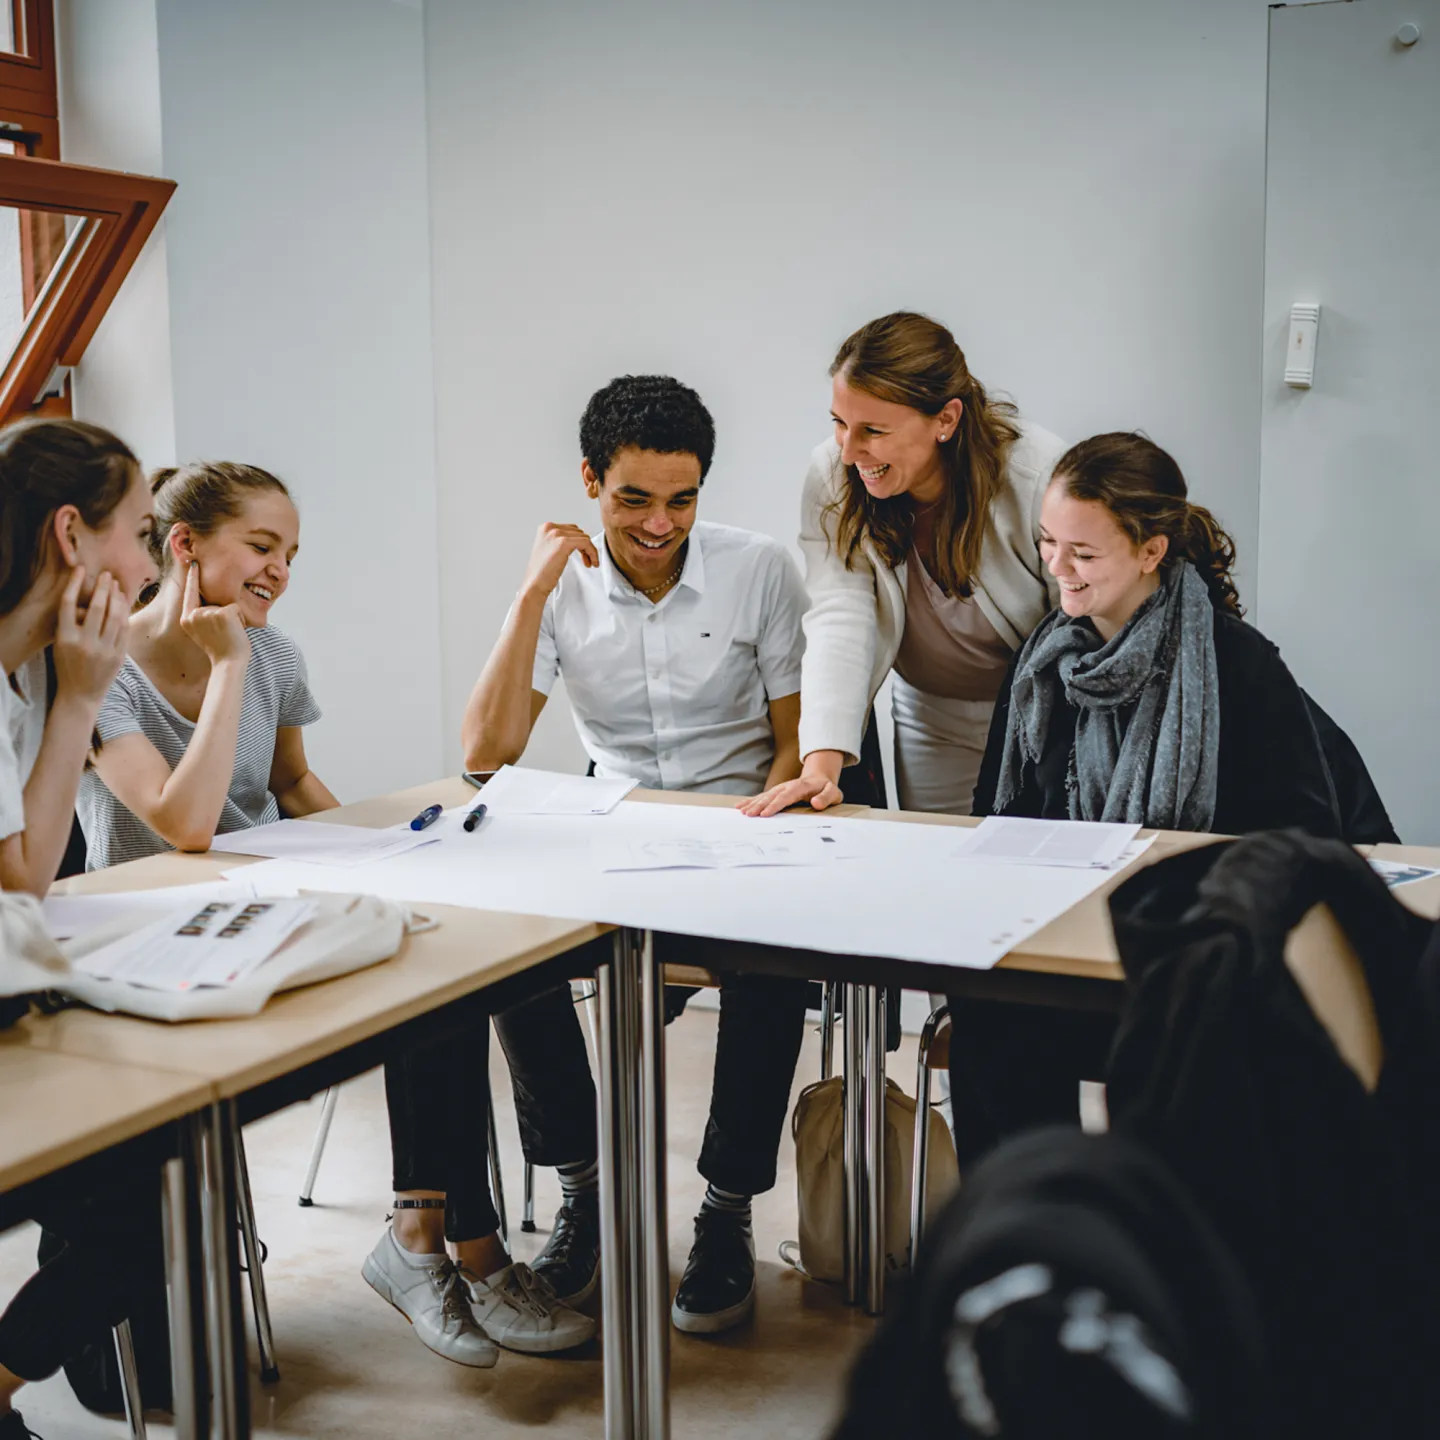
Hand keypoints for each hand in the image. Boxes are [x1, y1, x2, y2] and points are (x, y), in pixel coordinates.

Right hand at [51, 566, 128, 706]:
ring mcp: (103, 650)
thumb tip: (88, 596)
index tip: (81, 569)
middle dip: (103, 588)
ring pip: (115, 616)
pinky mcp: (118, 656)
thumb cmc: (68, 665)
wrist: (80, 694)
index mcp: (65, 638)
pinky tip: (124, 603)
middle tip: (107, 575)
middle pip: (96, 607)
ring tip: (117, 586)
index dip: (75, 584)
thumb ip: (71, 623)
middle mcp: (84, 643)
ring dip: (117, 598)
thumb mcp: (61, 644)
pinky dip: (125, 613)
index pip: (68, 604)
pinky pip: (124, 629)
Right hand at [179, 562, 249, 665]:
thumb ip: (203, 615)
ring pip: (226, 604)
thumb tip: (211, 600)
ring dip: (233, 618)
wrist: (228, 663)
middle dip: (224, 614)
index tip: (194, 563)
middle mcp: (194, 614)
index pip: (190, 593)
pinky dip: (240, 618)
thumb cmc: (221, 649)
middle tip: (223, 633)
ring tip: (228, 633)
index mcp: (186, 619)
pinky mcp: (223, 613)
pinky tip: (235, 631)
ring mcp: (207, 613)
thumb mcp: (205, 631)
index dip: (193, 578)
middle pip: (214, 601)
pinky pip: (236, 607)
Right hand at [521, 522, 599, 598]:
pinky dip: (592, 553)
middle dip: (585, 547)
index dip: (579, 542)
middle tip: (586, 560)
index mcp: (545, 528)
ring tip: (589, 562)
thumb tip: (576, 541)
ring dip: (590, 551)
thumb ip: (559, 542)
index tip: (583, 554)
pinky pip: (586, 543)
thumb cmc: (541, 573)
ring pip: (584, 538)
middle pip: (578, 532)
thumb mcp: (549, 550)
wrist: (534, 584)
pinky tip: (592, 562)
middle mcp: (550, 528)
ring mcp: (556, 534)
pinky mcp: (563, 542)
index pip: (571, 529)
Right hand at [737, 771, 844, 816]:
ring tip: (742, 811)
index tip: (765, 814)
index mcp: (800, 787)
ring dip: (753, 803)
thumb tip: (815, 803)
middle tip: (749, 815)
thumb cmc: (826, 788)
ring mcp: (780, 788)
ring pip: (764, 796)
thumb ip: (826, 797)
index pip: (786, 797)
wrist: (820, 778)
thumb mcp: (833, 792)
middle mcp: (787, 786)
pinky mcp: (776, 792)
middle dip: (759, 805)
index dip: (775, 805)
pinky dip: (751, 801)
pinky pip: (762, 796)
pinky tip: (740, 806)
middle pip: (771, 796)